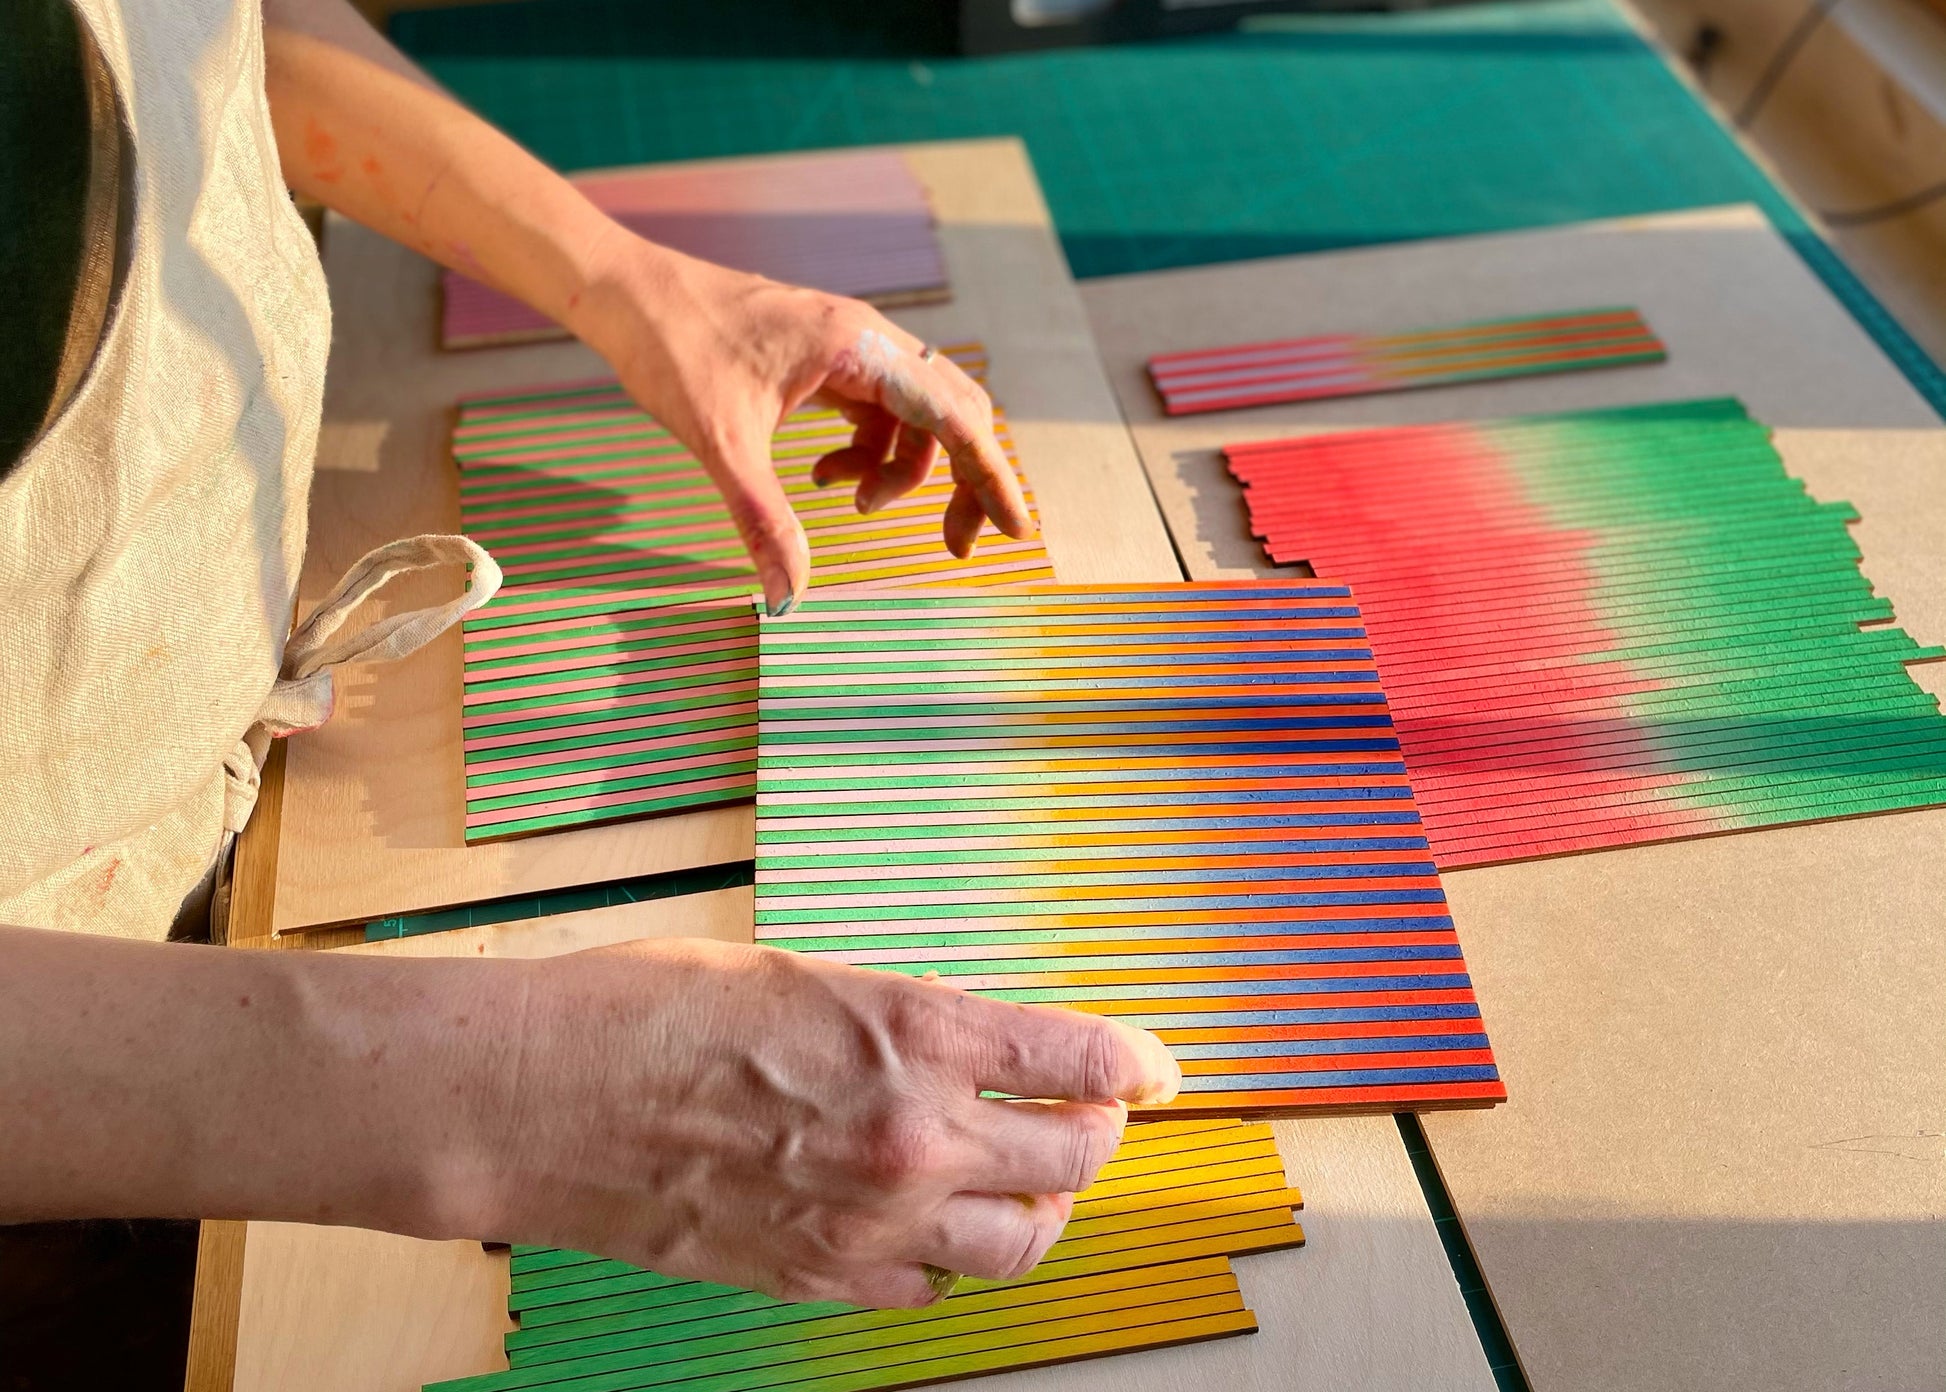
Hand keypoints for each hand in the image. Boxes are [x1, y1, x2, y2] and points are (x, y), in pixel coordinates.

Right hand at [471, 937, 1179, 1307]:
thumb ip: (903, 1022)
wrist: (536, 1095)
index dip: (1136, 1064)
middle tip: (1088, 1114)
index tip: (1150, 1068)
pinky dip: (951, 1260)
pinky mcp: (818, 1277)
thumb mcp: (804, 974)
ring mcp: (869, 1221)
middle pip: (1075, 1160)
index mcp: (914, 1033)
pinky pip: (931, 1291)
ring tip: (1025, 1179)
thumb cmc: (645, 1010)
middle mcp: (912, 1136)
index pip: (1083, 1061)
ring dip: (1041, 1208)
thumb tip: (967, 1047)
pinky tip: (930, 1225)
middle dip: (1096, 1133)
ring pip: (1023, 1244)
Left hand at [572, 234, 1035, 614]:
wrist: (626, 293)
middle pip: (954, 414)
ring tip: (849, 504)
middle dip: (960, 481)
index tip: (1017, 532)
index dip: (992, 477)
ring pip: (915, 416)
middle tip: (953, 545)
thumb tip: (788, 596)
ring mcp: (851, 346)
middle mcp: (868, 339)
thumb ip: (763, 519)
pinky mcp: (828, 358)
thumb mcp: (721, 443)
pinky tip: (820, 476)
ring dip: (900, 471)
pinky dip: (867, 452)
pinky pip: (878, 412)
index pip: (956, 416)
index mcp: (860, 347)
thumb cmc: (671, 348)